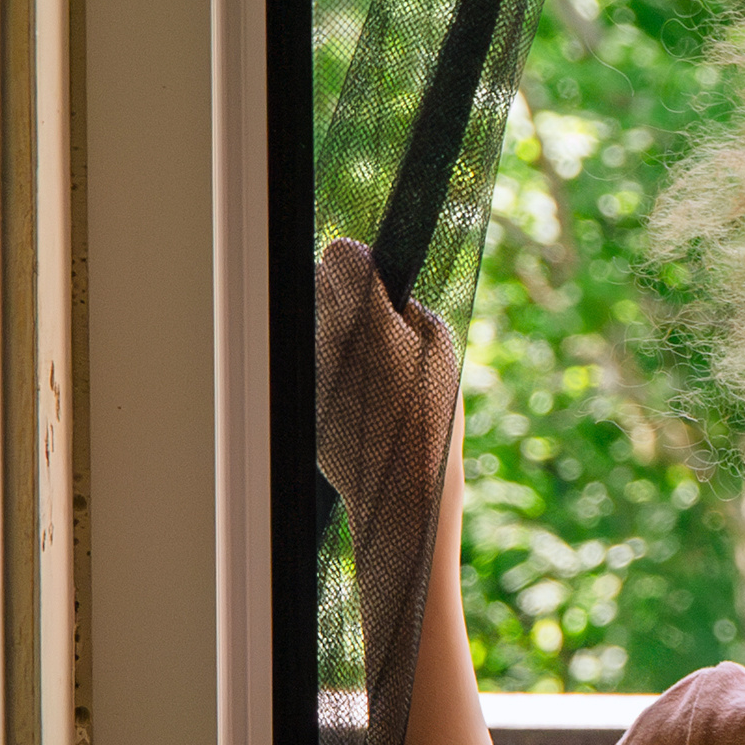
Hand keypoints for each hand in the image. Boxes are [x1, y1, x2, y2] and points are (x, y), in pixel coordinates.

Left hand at [316, 239, 460, 518]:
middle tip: (375, 321)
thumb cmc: (432, 418)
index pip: (339, 253)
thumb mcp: (443, 349)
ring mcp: (310, 369)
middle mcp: (330, 338)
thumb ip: (409, 308)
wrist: (403, 490)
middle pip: (319, 282)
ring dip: (337, 334)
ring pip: (313, 325)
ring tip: (373, 369)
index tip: (372, 280)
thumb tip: (386, 290)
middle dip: (344, 293)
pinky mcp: (301, 396)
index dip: (358, 262)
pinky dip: (332, 370)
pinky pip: (312, 364)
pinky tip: (360, 399)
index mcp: (369, 319)